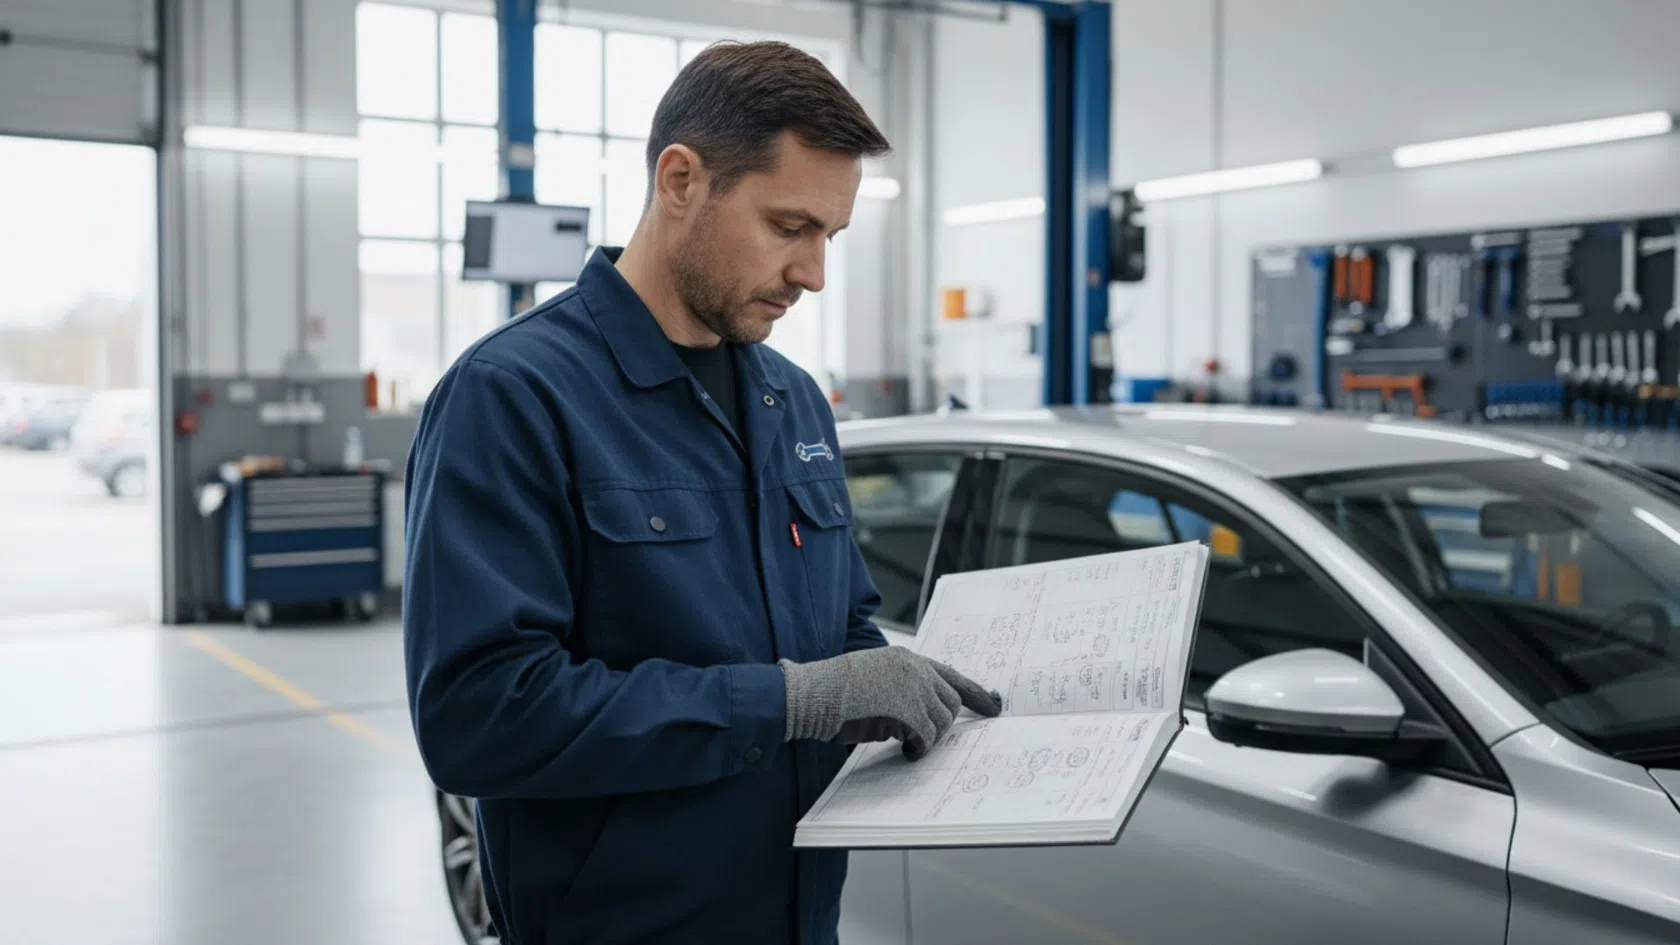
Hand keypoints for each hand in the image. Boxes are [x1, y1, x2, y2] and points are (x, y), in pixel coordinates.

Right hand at [780, 647, 1001, 759]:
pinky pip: (926, 738)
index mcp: (907, 658)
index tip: (993, 705)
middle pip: (951, 702)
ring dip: (928, 738)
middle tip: (929, 739)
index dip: (974, 692)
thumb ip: (899, 685)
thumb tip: (919, 714)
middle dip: (944, 724)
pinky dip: (919, 749)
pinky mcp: (907, 712)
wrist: (813, 693)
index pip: (950, 675)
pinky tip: (905, 752)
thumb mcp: (872, 676)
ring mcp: (913, 690)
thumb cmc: (834, 690)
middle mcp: (915, 670)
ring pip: (942, 722)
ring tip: (908, 744)